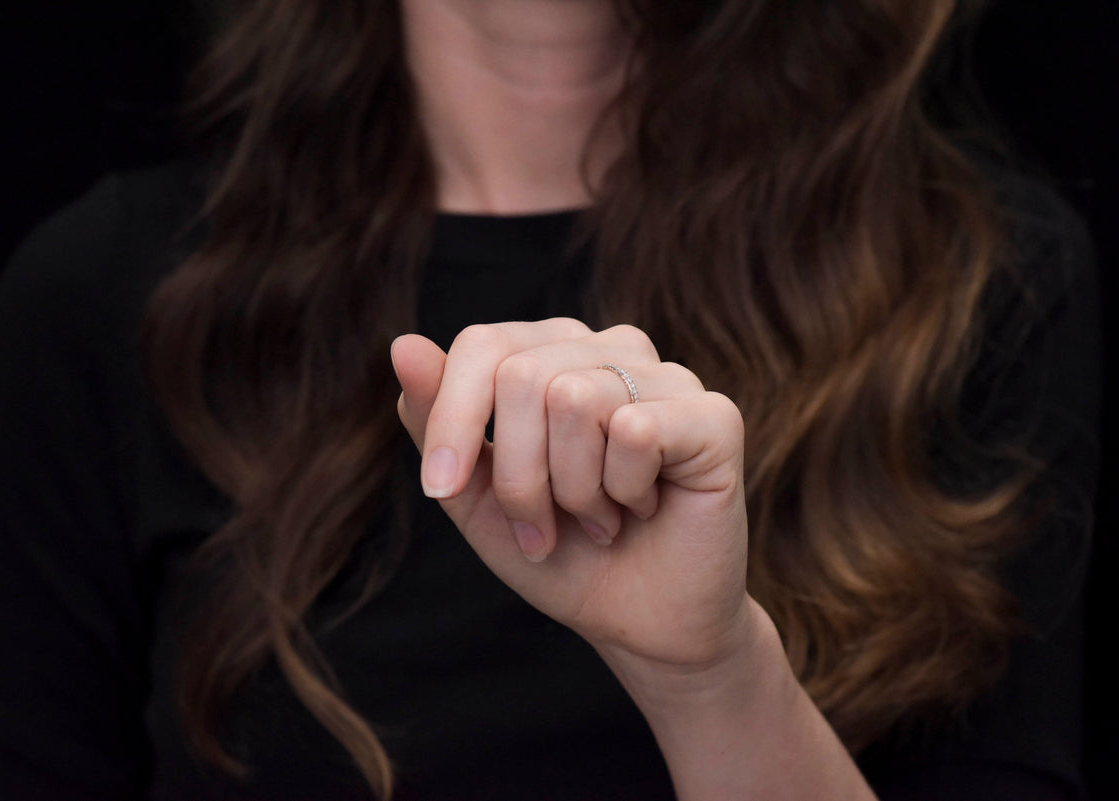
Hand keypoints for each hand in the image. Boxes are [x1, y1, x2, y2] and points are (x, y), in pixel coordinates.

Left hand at [391, 319, 752, 672]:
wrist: (638, 622)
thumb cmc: (562, 552)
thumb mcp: (477, 494)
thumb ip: (439, 421)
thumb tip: (403, 345)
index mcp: (556, 353)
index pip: (483, 343)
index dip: (453, 420)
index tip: (442, 488)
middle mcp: (613, 349)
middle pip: (522, 375)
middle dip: (518, 476)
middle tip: (542, 528)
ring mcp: (669, 377)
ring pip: (575, 399)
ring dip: (572, 490)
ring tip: (599, 518)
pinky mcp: (715, 416)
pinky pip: (635, 430)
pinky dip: (623, 491)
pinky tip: (644, 509)